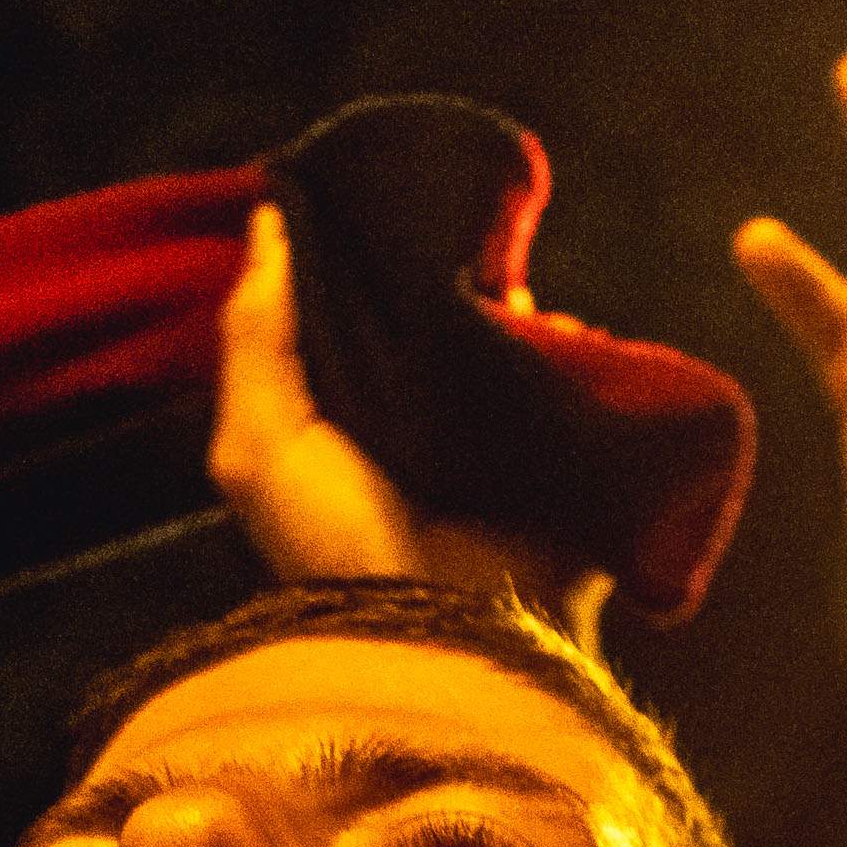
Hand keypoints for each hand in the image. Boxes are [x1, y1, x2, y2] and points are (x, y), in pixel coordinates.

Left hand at [205, 205, 609, 642]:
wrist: (438, 634)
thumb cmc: (335, 545)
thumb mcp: (260, 442)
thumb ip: (256, 334)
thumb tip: (270, 221)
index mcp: (350, 428)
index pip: (363, 328)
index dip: (377, 271)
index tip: (397, 212)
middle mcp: (423, 440)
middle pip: (449, 340)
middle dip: (469, 295)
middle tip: (484, 259)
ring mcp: (498, 462)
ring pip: (523, 367)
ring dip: (535, 331)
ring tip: (535, 308)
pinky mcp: (563, 483)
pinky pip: (585, 411)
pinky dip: (591, 374)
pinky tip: (579, 345)